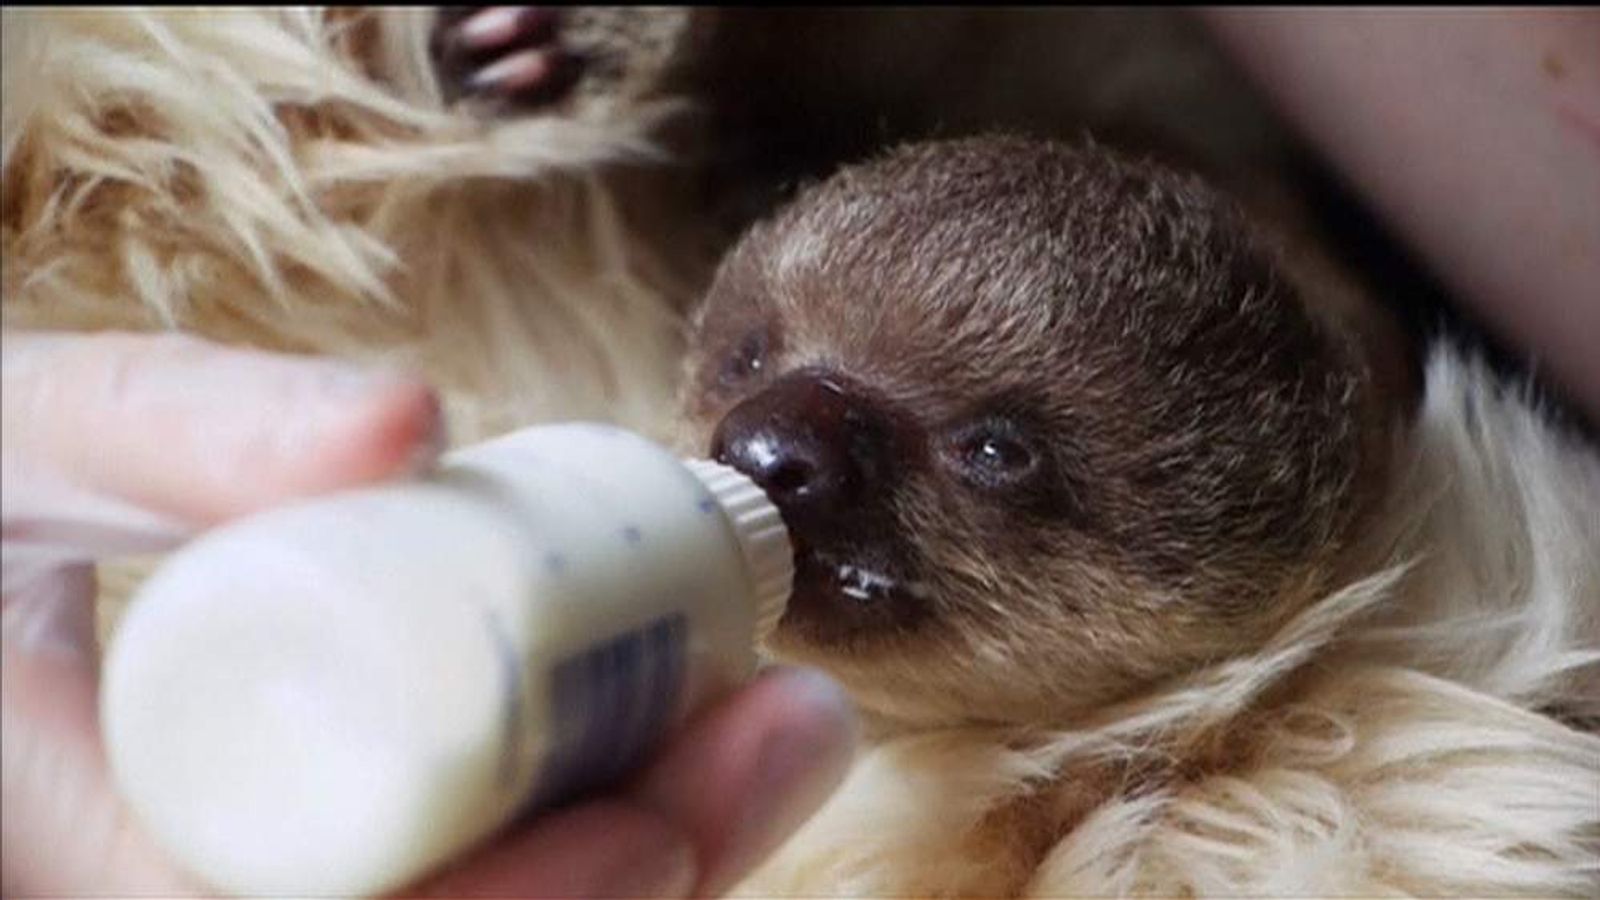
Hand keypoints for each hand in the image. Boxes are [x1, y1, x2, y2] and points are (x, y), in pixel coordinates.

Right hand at [1, 331, 856, 896]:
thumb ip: (178, 425)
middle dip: (618, 883)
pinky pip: (451, 880)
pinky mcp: (295, 854)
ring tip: (768, 739)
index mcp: (50, 843)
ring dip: (632, 864)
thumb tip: (407, 421)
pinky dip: (570, 838)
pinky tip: (676, 753)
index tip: (649, 834)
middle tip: (780, 743)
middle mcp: (134, 899)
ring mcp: (218, 881)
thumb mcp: (30, 439)